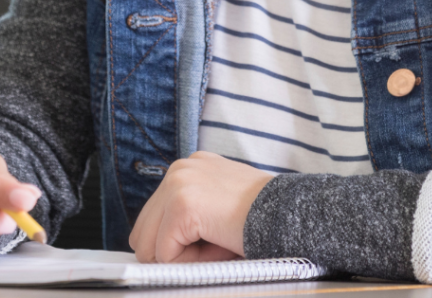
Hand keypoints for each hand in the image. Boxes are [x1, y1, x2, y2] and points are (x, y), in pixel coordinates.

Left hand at [129, 151, 272, 262]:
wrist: (288, 213)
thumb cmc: (260, 217)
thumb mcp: (217, 208)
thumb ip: (188, 218)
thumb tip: (151, 251)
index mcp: (189, 168)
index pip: (152, 218)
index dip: (177, 243)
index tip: (210, 239)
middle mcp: (179, 168)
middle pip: (143, 232)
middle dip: (174, 251)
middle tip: (214, 244)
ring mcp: (178, 183)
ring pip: (149, 246)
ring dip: (182, 257)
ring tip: (217, 243)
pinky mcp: (182, 204)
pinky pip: (164, 255)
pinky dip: (190, 263)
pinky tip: (218, 245)